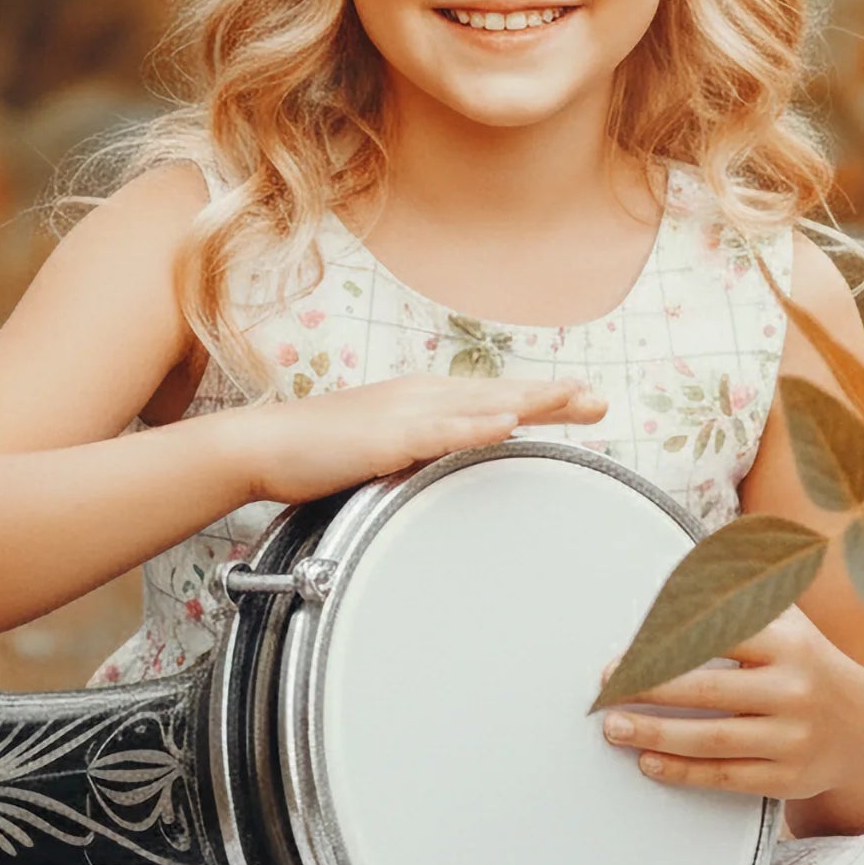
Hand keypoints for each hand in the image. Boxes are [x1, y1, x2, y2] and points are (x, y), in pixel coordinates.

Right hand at [232, 372, 606, 505]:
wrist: (263, 447)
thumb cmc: (316, 454)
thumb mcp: (379, 450)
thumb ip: (416, 454)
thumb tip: (445, 471)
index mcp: (421, 400)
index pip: (494, 395)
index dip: (540, 397)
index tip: (583, 400)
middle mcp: (421, 397)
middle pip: (501, 393)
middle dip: (553, 396)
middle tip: (600, 401)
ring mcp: (405, 414)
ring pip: (482, 404)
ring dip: (531, 401)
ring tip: (574, 400)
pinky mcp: (386, 437)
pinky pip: (440, 431)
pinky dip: (477, 425)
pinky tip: (508, 423)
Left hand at [598, 604, 863, 801]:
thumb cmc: (807, 664)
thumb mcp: (788, 621)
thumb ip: (741, 593)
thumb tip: (686, 561)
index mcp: (789, 642)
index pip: (718, 637)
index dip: (667, 642)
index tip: (624, 650)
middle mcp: (794, 689)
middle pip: (708, 690)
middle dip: (649, 690)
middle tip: (604, 689)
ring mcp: (793, 738)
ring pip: (712, 739)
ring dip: (656, 734)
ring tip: (613, 728)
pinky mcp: (789, 779)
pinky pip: (726, 776)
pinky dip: (684, 772)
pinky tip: (649, 762)